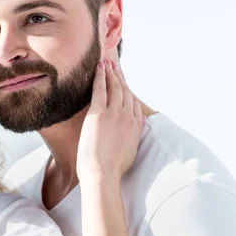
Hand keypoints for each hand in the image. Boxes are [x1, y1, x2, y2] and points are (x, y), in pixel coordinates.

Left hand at [77, 60, 143, 183]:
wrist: (102, 172)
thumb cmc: (112, 169)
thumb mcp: (130, 152)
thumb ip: (132, 138)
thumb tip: (133, 132)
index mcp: (136, 126)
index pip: (133, 103)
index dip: (128, 91)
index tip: (124, 83)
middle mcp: (128, 116)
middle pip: (125, 91)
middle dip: (120, 77)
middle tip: (116, 66)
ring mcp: (114, 113)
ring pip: (114, 87)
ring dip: (111, 73)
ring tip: (107, 63)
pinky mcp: (99, 113)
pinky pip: (101, 89)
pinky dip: (100, 77)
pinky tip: (99, 68)